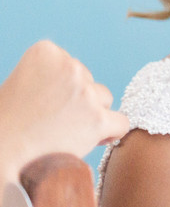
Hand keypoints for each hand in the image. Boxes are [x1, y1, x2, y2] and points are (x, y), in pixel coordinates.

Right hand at [0, 41, 128, 185]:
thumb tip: (79, 82)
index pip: (69, 64)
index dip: (61, 86)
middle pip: (88, 80)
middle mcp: (69, 66)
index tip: (43, 102)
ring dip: (92, 114)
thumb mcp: (19, 84)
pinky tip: (97, 139)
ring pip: (104, 99)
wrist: (1, 154)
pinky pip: (121, 123)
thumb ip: (47, 75)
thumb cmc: (6, 123)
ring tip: (63, 133)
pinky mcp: (97, 119)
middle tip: (51, 121)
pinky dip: (112, 132)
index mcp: (45, 51)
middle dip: (76, 99)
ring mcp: (85, 93)